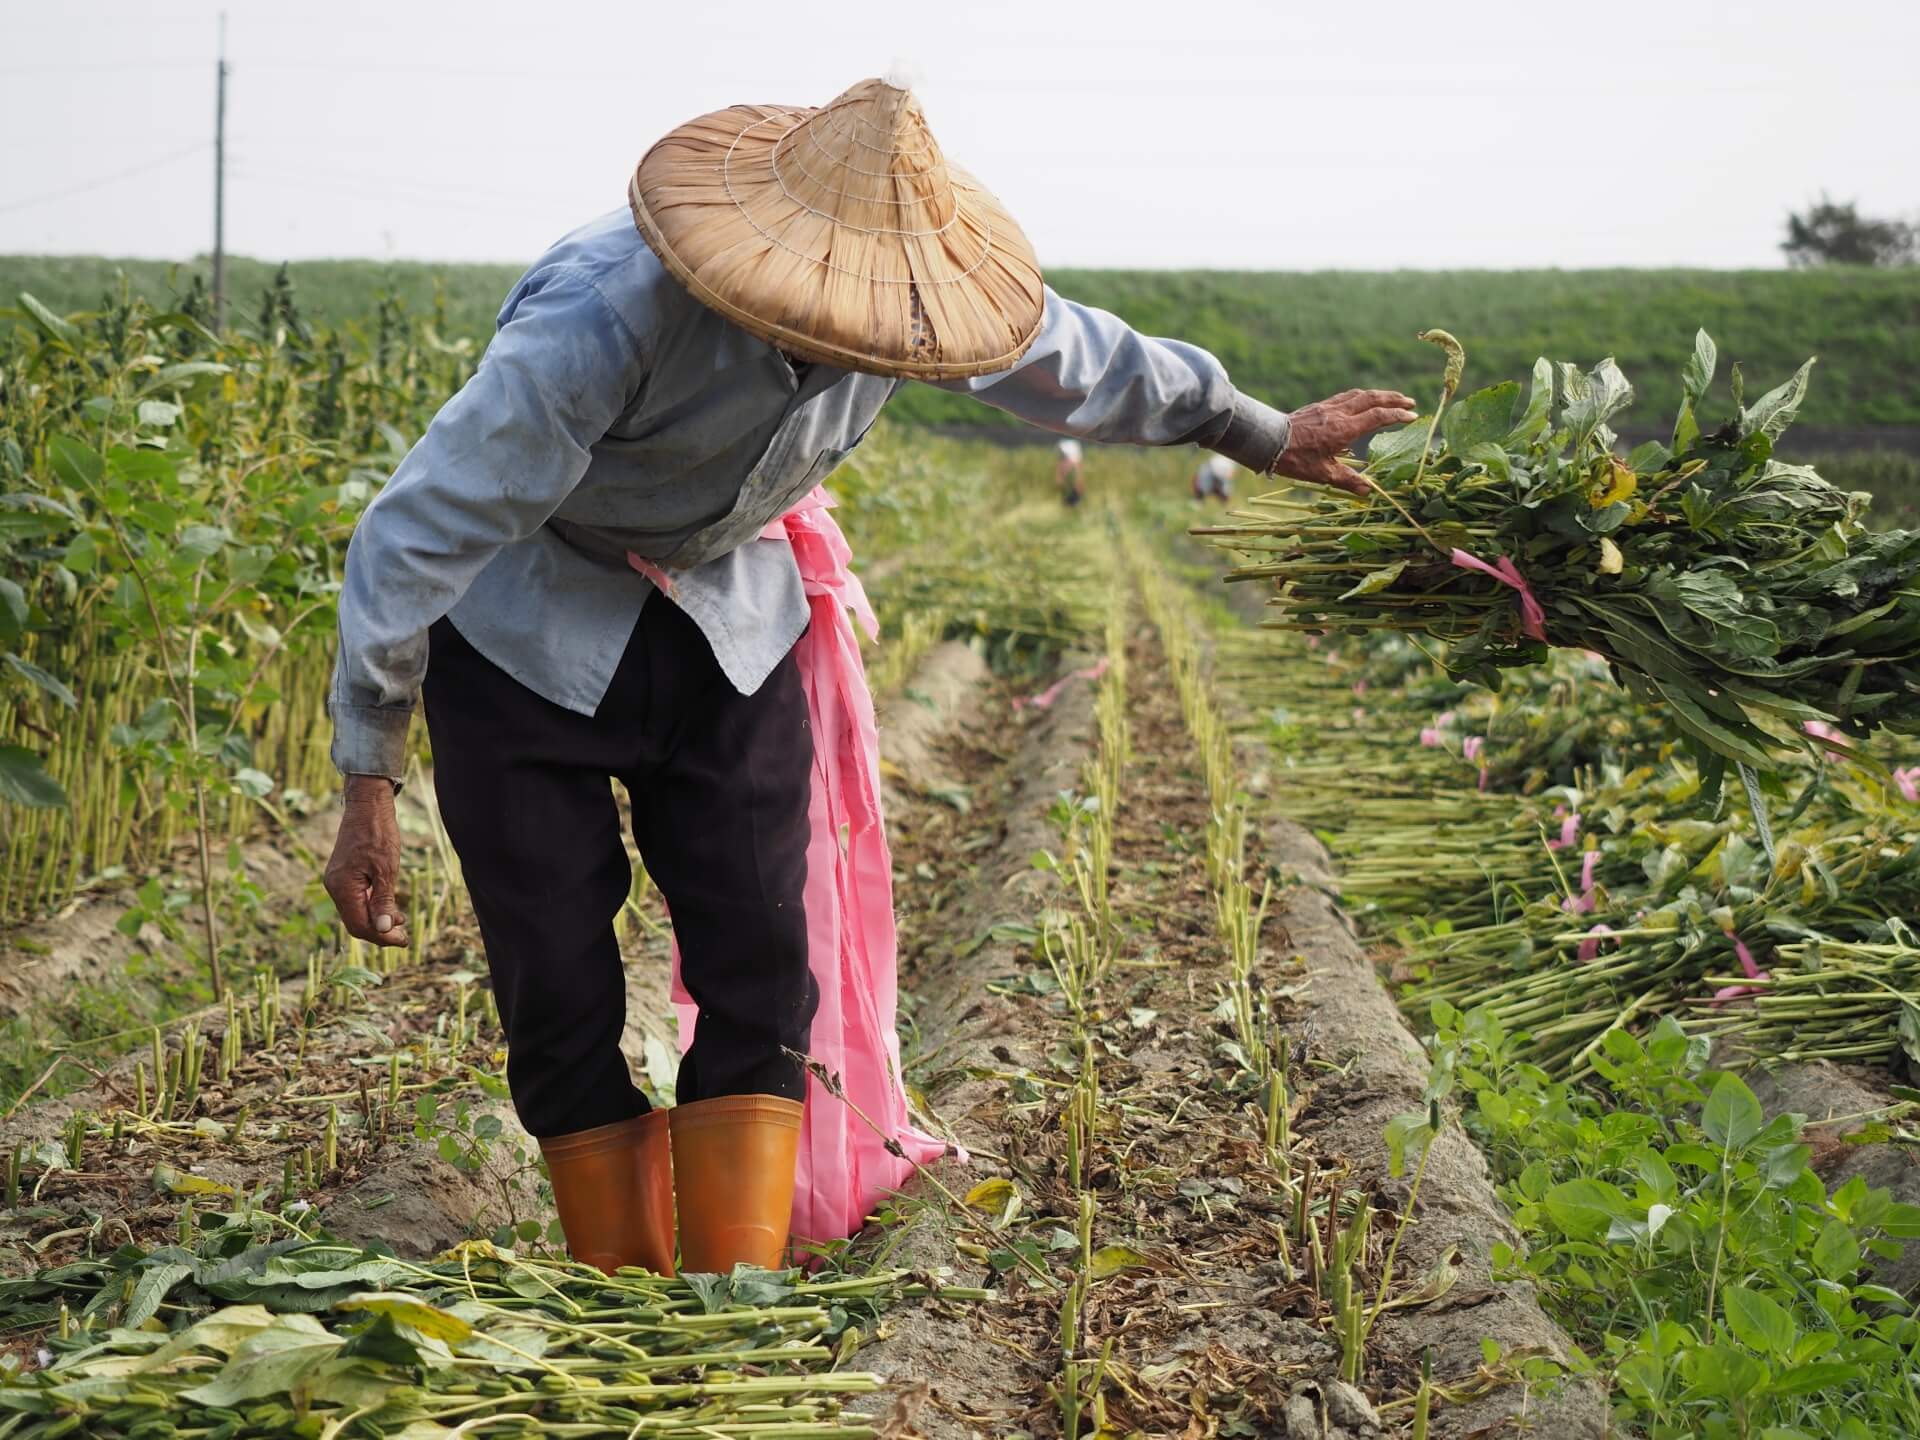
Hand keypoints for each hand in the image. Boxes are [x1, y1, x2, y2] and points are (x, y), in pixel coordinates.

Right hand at [324, 776, 408, 946]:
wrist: (367, 806)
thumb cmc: (378, 834)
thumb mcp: (386, 869)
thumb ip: (383, 900)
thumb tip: (382, 928)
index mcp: (342, 887)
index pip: (359, 925)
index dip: (381, 937)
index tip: (403, 941)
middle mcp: (335, 887)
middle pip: (356, 922)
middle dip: (380, 932)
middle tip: (404, 936)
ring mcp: (337, 881)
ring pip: (356, 912)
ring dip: (377, 920)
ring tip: (400, 921)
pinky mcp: (344, 875)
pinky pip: (356, 899)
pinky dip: (372, 906)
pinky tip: (389, 908)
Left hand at [1274, 389, 1420, 494]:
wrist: (1268, 441)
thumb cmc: (1295, 459)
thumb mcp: (1323, 473)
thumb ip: (1348, 481)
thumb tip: (1369, 492)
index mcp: (1344, 429)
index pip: (1377, 417)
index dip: (1397, 415)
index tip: (1412, 416)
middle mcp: (1339, 414)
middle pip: (1372, 399)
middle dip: (1393, 399)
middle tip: (1410, 402)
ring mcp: (1328, 407)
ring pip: (1359, 394)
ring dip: (1378, 394)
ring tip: (1392, 398)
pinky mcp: (1319, 406)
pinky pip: (1345, 396)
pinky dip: (1360, 396)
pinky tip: (1362, 400)